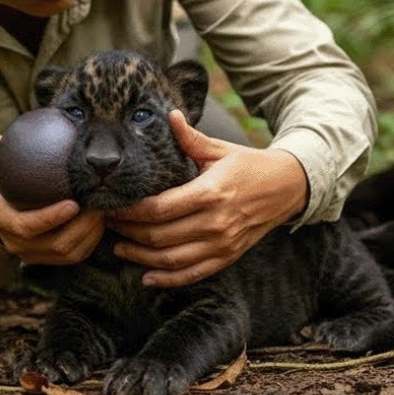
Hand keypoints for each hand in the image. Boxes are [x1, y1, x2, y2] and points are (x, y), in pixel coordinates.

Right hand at [0, 133, 104, 265]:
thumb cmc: (0, 184)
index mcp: (3, 221)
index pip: (27, 226)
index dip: (50, 218)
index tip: (73, 203)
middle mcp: (16, 244)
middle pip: (55, 244)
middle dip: (81, 227)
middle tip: (97, 204)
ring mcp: (32, 255)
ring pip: (67, 254)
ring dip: (90, 234)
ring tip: (102, 211)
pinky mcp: (46, 259)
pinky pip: (73, 257)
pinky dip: (90, 242)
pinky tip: (99, 222)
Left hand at [106, 110, 308, 286]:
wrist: (285, 188)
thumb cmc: (247, 165)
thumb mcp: (220, 149)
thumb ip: (191, 138)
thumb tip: (170, 115)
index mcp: (211, 192)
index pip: (160, 208)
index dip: (131, 211)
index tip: (113, 206)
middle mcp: (216, 222)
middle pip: (161, 236)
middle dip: (129, 232)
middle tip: (109, 224)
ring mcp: (222, 244)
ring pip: (172, 260)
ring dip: (141, 258)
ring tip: (120, 248)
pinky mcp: (227, 257)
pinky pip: (193, 274)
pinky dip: (168, 279)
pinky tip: (147, 276)